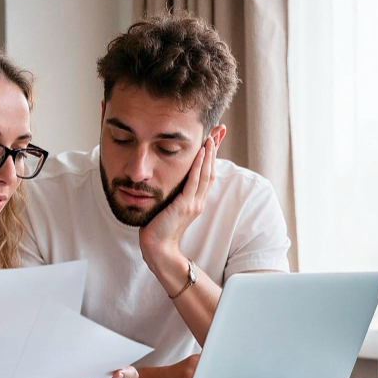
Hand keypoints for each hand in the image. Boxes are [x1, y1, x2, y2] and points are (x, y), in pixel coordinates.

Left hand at [138, 136, 216, 271]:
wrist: (158, 248)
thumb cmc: (157, 228)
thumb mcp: (166, 206)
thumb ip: (171, 193)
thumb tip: (164, 177)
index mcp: (195, 200)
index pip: (206, 173)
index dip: (211, 155)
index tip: (214, 137)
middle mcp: (198, 201)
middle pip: (211, 169)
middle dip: (215, 148)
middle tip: (220, 129)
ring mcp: (194, 203)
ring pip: (206, 173)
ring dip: (209, 154)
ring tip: (211, 136)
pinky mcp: (185, 205)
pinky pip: (194, 181)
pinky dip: (198, 165)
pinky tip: (201, 152)